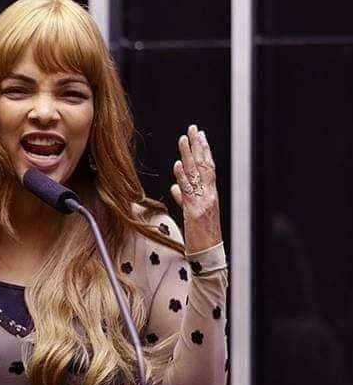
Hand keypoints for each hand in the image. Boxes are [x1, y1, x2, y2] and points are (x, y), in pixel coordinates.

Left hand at [170, 125, 222, 253]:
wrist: (208, 256)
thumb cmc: (201, 237)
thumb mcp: (192, 215)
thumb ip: (184, 199)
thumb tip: (175, 187)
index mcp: (210, 195)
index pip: (208, 168)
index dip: (204, 151)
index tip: (199, 135)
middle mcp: (209, 196)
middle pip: (204, 166)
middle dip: (198, 146)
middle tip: (193, 128)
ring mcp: (203, 203)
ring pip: (196, 175)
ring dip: (189, 155)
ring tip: (184, 139)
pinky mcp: (195, 213)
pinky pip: (188, 192)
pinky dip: (182, 177)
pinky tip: (177, 165)